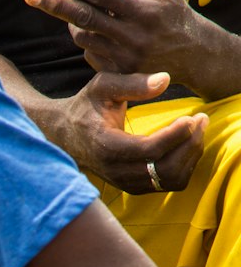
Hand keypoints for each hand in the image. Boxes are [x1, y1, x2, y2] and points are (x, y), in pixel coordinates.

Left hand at [25, 0, 202, 81]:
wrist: (191, 54)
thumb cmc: (172, 10)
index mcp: (143, 11)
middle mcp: (131, 37)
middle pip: (84, 18)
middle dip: (54, 5)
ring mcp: (122, 58)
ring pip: (82, 36)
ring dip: (72, 20)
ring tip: (72, 8)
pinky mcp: (116, 72)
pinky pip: (89, 51)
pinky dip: (86, 37)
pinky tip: (97, 30)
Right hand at [45, 69, 206, 193]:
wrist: (65, 135)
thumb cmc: (86, 106)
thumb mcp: (103, 86)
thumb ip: (133, 83)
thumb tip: (165, 79)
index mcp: (107, 146)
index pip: (151, 149)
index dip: (176, 135)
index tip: (191, 117)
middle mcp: (116, 170)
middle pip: (166, 167)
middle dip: (190, 144)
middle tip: (201, 119)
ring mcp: (125, 182)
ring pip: (171, 179)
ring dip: (189, 156)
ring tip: (196, 131)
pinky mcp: (133, 187)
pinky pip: (168, 183)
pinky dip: (183, 165)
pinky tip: (185, 144)